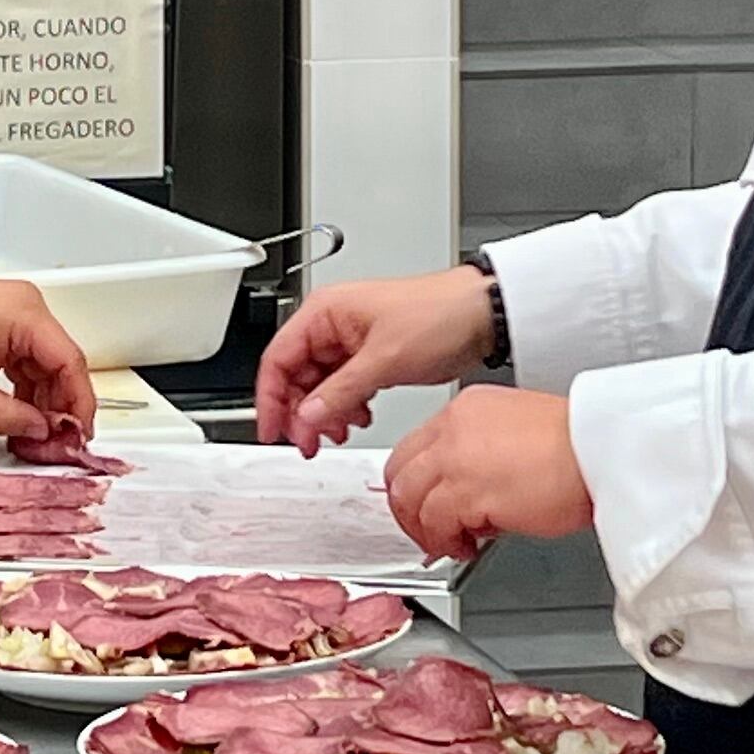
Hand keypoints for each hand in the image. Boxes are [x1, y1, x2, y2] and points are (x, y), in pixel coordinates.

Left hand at [0, 271, 101, 453]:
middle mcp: (27, 307)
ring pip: (44, 363)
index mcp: (25, 316)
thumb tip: (37, 430)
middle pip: (61, 364)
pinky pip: (26, 357)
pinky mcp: (2, 320)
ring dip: (41, 398)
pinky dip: (24, 385)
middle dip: (59, 406)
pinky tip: (18, 412)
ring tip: (32, 434)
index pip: (71, 364)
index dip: (79, 405)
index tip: (78, 434)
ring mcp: (15, 312)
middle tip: (54, 442)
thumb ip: (7, 416)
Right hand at [254, 266, 497, 452]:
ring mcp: (351, 340)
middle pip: (296, 376)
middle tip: (309, 442)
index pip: (277, 359)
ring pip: (320, 385)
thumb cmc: (440, 315)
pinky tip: (359, 419)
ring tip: (338, 433)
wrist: (483, 314)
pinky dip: (346, 408)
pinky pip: (344, 387)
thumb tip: (306, 417)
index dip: (270, 399)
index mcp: (324, 312)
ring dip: (326, 413)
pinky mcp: (371, 355)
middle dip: (302, 412)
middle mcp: (332, 324)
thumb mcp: (383, 360)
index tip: (273, 431)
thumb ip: (340, 393)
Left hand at [382, 386, 592, 561]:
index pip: (415, 447)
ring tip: (450, 543)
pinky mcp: (467, 492)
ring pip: (409, 499)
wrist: (603, 451)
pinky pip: (435, 524)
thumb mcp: (519, 433)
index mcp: (466, 410)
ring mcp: (456, 459)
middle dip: (408, 508)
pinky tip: (467, 547)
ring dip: (426, 530)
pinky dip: (446, 542)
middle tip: (427, 529)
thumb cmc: (578, 446)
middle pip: (400, 472)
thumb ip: (483, 455)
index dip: (416, 483)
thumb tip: (470, 493)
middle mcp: (453, 429)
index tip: (425, 503)